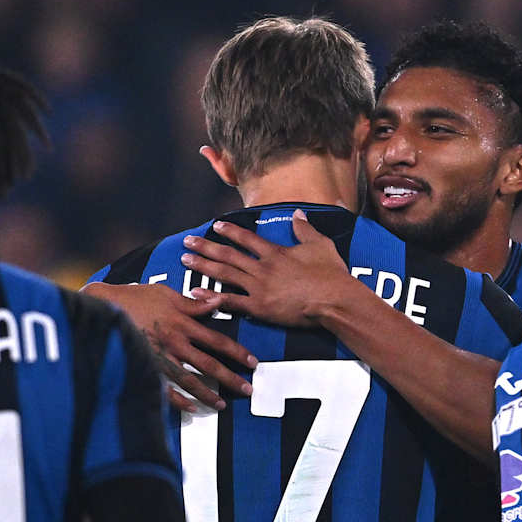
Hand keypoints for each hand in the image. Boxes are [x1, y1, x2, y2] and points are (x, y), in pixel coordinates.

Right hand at [84, 282, 256, 412]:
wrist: (104, 307)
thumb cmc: (136, 297)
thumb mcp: (167, 294)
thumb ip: (194, 303)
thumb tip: (218, 301)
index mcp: (182, 323)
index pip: (217, 340)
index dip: (237, 352)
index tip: (251, 362)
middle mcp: (175, 342)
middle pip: (208, 364)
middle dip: (230, 378)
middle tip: (247, 389)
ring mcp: (159, 357)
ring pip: (189, 380)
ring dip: (207, 394)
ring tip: (222, 405)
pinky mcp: (145, 366)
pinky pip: (163, 388)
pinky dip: (178, 400)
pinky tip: (191, 408)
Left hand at [181, 210, 361, 328]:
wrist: (335, 300)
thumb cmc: (331, 274)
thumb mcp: (321, 245)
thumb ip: (305, 229)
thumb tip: (298, 214)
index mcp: (275, 253)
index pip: (247, 238)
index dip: (230, 231)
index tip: (215, 226)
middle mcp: (262, 268)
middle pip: (228, 255)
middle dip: (205, 247)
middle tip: (187, 242)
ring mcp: (259, 288)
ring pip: (224, 275)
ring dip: (203, 267)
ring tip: (185, 261)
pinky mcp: (260, 308)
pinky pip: (231, 302)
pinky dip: (212, 298)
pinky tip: (195, 295)